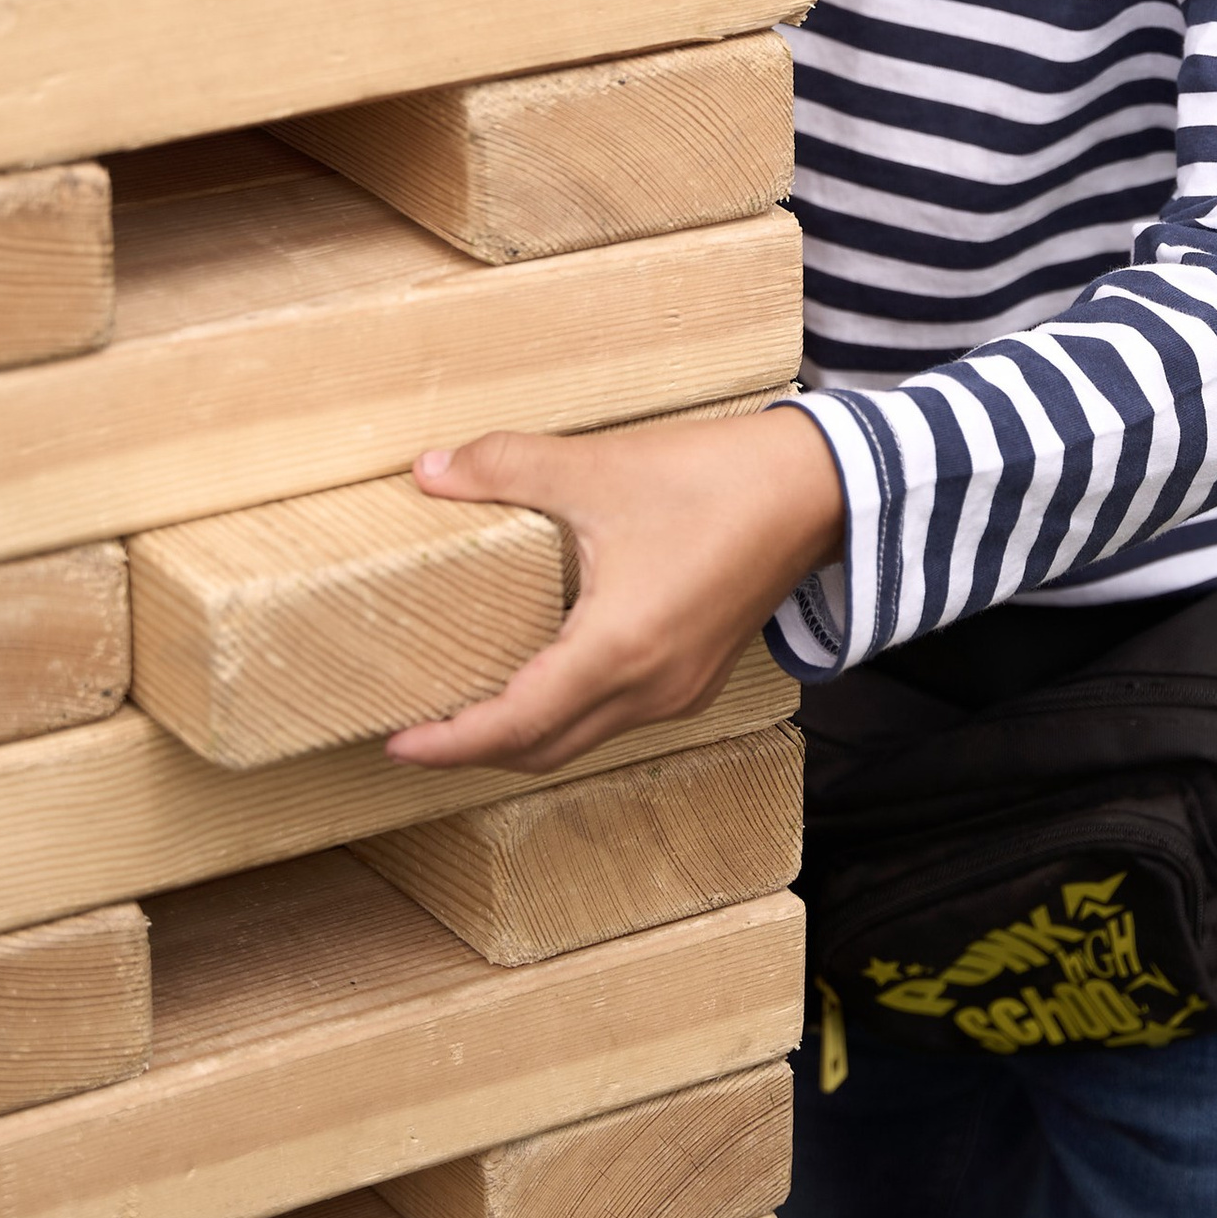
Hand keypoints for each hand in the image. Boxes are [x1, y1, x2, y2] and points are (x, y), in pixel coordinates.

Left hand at [384, 404, 844, 772]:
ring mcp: (678, 689)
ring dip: (524, 735)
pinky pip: (617, 718)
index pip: (513, 725)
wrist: (819, 488)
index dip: (450, 743)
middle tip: (419, 730)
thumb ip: (506, 467)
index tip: (398, 742)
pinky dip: (567, 715)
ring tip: (469, 706)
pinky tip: (543, 675)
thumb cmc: (716, 480)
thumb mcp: (599, 467)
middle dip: (476, 750)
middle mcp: (649, 689)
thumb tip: (428, 471)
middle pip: (543, 749)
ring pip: (581, 738)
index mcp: (616, 650)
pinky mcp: (697, 675)